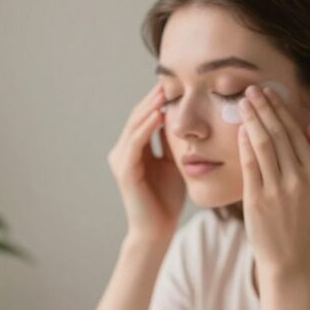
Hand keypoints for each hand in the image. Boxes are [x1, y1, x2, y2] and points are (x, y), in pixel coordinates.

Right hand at [108, 83, 186, 240]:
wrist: (157, 229)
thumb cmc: (167, 200)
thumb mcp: (175, 163)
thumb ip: (175, 143)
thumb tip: (188, 120)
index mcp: (135, 149)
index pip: (145, 117)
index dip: (159, 100)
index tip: (178, 83)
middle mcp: (123, 151)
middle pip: (138, 116)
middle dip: (154, 98)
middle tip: (171, 79)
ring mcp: (121, 160)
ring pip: (135, 125)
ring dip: (150, 107)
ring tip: (164, 91)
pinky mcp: (124, 170)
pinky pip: (136, 142)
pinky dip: (147, 127)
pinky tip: (160, 115)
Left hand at [238, 84, 309, 273]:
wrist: (288, 256)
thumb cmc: (302, 220)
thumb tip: (309, 125)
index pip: (296, 133)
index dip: (281, 110)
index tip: (270, 92)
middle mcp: (301, 179)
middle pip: (280, 134)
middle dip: (265, 108)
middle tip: (251, 89)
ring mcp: (279, 190)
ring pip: (264, 145)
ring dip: (252, 120)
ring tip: (243, 102)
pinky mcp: (258, 200)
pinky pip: (251, 165)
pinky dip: (245, 144)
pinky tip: (240, 129)